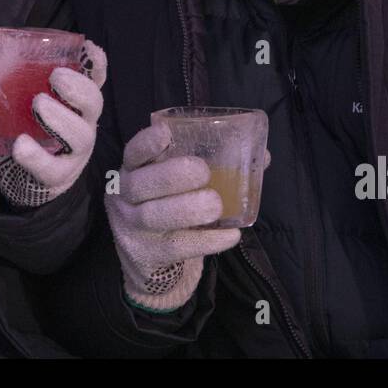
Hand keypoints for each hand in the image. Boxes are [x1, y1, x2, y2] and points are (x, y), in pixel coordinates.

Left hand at [0, 40, 106, 206]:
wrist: (22, 178)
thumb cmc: (23, 129)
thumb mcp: (7, 106)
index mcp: (73, 101)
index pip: (94, 79)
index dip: (95, 64)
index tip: (88, 48)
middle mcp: (81, 123)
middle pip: (94, 103)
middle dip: (79, 88)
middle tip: (56, 77)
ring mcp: (74, 152)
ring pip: (81, 136)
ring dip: (61, 118)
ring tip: (38, 104)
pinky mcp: (58, 175)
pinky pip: (53, 168)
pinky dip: (37, 157)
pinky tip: (21, 146)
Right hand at [106, 122, 269, 310]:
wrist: (145, 255)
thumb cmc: (167, 204)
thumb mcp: (175, 183)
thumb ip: (210, 165)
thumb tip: (262, 157)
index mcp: (133, 170)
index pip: (133, 153)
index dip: (147, 143)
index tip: (167, 133)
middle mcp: (126, 197)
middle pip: (140, 184)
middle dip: (172, 176)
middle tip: (203, 172)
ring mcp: (133, 228)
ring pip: (153, 216)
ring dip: (187, 209)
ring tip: (216, 204)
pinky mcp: (149, 255)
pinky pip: (177, 247)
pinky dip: (207, 240)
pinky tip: (231, 235)